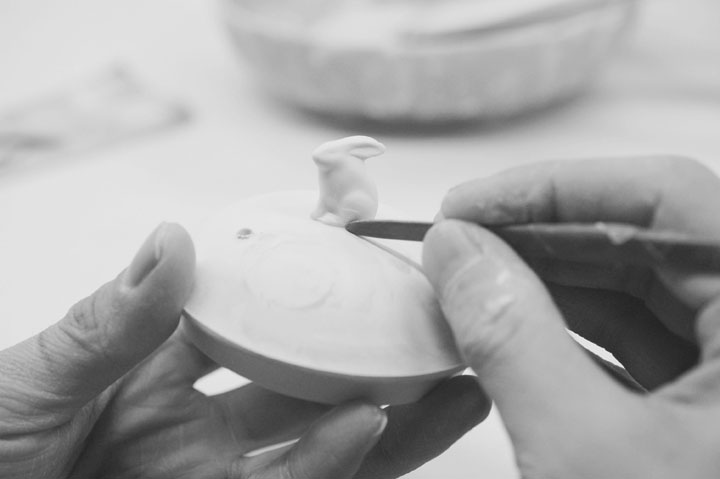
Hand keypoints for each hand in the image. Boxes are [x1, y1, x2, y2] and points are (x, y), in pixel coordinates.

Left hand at [0, 223, 488, 478]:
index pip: (244, 312)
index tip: (353, 250)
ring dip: (378, 404)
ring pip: (312, 437)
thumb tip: (172, 241)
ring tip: (437, 372)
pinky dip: (333, 459)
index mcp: (150, 365)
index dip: (298, 282)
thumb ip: (108, 323)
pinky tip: (372, 426)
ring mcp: (206, 472)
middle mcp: (191, 418)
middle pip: (296, 375)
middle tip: (421, 317)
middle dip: (363, 347)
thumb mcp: (29, 379)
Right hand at [423, 157, 719, 477]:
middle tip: (459, 244)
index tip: (468, 206)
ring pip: (643, 290)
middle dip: (543, 238)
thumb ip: (513, 339)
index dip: (556, 188)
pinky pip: (643, 341)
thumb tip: (454, 250)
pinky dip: (572, 333)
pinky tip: (512, 329)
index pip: (668, 197)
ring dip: (550, 284)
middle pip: (651, 239)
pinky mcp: (712, 406)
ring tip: (473, 284)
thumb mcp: (586, 449)